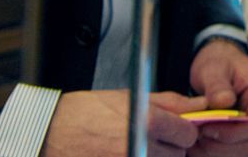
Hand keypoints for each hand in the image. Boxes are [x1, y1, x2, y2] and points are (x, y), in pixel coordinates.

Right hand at [42, 89, 204, 156]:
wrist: (47, 134)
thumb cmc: (84, 112)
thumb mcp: (129, 97)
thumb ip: (170, 103)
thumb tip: (200, 104)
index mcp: (148, 123)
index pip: (188, 135)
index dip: (181, 130)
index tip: (171, 128)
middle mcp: (141, 148)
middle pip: (177, 156)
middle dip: (167, 147)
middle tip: (145, 138)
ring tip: (130, 147)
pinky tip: (121, 154)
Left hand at [188, 39, 247, 156]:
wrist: (219, 61)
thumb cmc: (219, 61)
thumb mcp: (214, 68)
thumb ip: (218, 85)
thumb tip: (224, 102)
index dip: (233, 133)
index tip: (207, 129)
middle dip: (222, 146)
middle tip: (197, 137)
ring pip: (242, 150)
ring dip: (217, 151)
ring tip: (195, 140)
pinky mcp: (243, 131)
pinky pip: (233, 150)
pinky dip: (214, 151)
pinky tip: (197, 142)